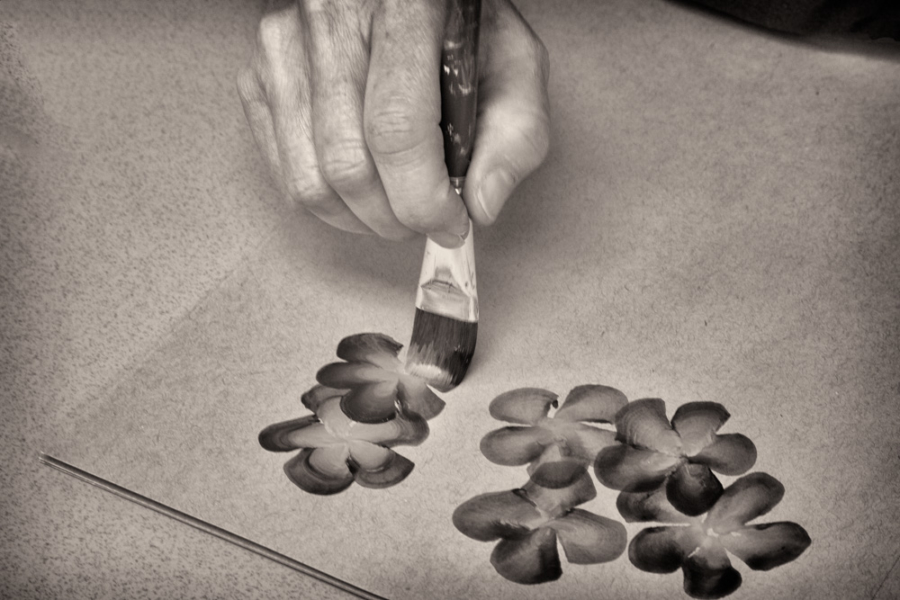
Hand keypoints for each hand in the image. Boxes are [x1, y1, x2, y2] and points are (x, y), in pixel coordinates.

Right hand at [237, 0, 549, 247]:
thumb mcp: (513, 60)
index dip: (423, 198)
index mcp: (402, 10)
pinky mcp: (259, 75)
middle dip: (395, 219)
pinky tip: (362, 192)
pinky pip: (285, 173)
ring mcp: (283, 48)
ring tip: (396, 209)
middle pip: (348, 166)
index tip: (451, 223)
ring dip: (361, 220)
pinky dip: (328, 202)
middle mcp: (328, 22)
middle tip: (427, 221)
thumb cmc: (456, 20)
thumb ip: (517, 132)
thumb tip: (481, 206)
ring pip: (310, 182)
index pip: (395, 130)